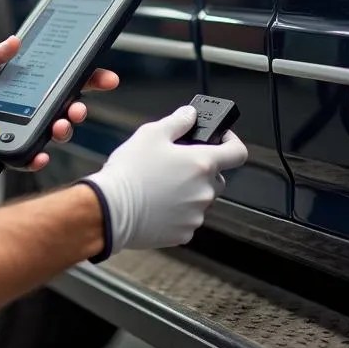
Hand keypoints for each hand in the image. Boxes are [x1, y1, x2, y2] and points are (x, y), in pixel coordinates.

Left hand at [0, 36, 119, 171]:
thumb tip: (15, 40)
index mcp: (26, 83)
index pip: (64, 81)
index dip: (88, 79)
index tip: (105, 77)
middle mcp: (28, 106)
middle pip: (64, 109)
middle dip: (78, 109)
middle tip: (77, 108)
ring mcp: (18, 126)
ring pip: (51, 133)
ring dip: (61, 131)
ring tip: (60, 126)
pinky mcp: (5, 145)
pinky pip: (26, 155)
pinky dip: (36, 157)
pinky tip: (41, 154)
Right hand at [82, 105, 247, 254]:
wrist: (111, 209)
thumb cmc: (130, 172)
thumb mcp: (150, 134)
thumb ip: (177, 121)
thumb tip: (190, 115)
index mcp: (201, 163)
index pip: (237, 153)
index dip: (231, 142)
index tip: (220, 140)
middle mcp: (204, 190)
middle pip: (216, 177)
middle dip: (200, 169)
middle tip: (175, 164)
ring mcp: (196, 214)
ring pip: (200, 198)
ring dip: (187, 191)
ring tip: (159, 184)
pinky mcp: (184, 233)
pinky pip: (187, 218)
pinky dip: (177, 211)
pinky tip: (156, 203)